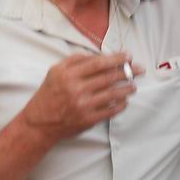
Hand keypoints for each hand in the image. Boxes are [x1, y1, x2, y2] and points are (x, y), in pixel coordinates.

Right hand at [21, 53, 141, 144]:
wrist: (39, 123)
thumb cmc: (49, 94)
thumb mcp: (55, 71)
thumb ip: (75, 60)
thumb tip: (98, 56)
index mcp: (68, 75)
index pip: (98, 63)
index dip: (116, 59)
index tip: (128, 56)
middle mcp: (76, 89)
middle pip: (108, 77)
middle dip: (127, 72)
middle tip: (139, 69)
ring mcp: (83, 106)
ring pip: (112, 94)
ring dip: (127, 89)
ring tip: (134, 86)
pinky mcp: (88, 120)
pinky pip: (110, 111)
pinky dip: (120, 105)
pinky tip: (124, 101)